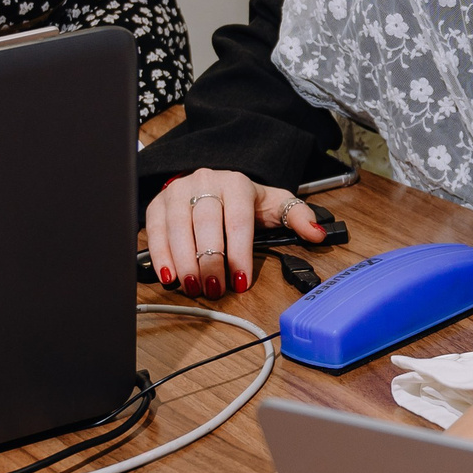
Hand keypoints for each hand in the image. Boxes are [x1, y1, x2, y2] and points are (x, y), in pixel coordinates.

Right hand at [145, 168, 326, 299]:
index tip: (240, 281)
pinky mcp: (158, 203)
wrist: (211, 184)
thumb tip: (317, 233)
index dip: (239, 253)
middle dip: (210, 260)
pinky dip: (160, 255)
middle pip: (206, 223)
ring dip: (184, 261)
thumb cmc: (243, 201)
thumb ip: (298, 217)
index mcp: (236, 184)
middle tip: (213, 289)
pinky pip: (154, 229)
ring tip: (192, 287)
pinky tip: (169, 276)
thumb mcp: (274, 204)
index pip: (239, 220)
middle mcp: (205, 182)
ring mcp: (178, 191)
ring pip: (178, 226)